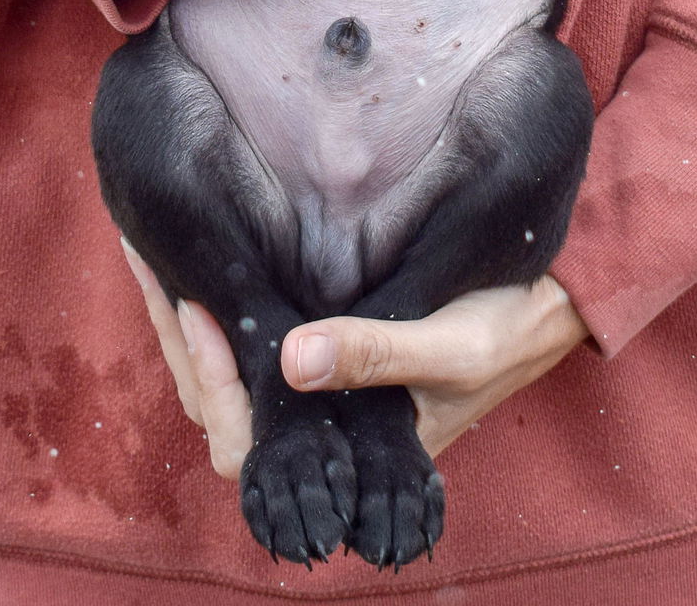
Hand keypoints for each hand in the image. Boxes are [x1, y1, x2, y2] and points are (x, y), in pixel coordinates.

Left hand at [121, 240, 589, 477]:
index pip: (245, 441)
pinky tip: (208, 255)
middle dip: (180, 337)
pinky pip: (261, 340)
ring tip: (158, 249)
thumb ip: (376, 355)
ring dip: (192, 318)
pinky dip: (228, 302)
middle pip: (223, 407)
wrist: (549, 304)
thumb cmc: (506, 331)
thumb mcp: (448, 345)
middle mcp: (325, 425)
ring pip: (235, 375)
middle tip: (147, 256)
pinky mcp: (331, 348)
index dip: (211, 379)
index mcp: (347, 447)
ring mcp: (324, 388)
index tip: (195, 304)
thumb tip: (291, 359)